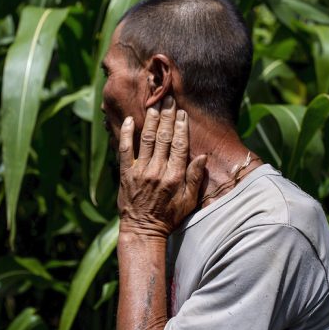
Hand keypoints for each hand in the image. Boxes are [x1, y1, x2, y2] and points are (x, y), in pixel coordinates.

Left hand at [117, 97, 207, 238]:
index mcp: (175, 177)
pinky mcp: (125, 173)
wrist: (142, 230)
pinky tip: (130, 120)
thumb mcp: (189, 202)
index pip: (180, 145)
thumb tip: (202, 157)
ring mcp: (140, 171)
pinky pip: (125, 149)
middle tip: (168, 99)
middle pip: (163, 137)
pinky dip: (127, 133)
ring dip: (151, 120)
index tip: (181, 112)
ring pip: (146, 139)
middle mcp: (157, 171)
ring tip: (154, 105)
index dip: (181, 127)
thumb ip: (195, 179)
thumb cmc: (168, 217)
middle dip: (167, 116)